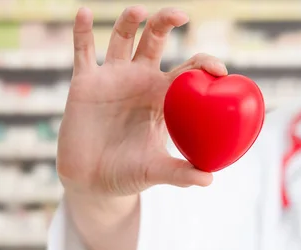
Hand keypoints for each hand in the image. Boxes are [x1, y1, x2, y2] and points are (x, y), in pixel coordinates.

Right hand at [57, 5, 227, 196]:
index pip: (187, 70)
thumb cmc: (127, 174)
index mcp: (162, 98)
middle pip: (155, 40)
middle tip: (181, 15)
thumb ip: (179, 173)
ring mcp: (112, 79)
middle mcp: (139, 81)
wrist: (91, 181)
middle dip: (166, 22)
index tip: (218, 70)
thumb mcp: (154, 171)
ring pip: (122, 38)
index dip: (203, 63)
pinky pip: (82, 51)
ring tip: (140, 11)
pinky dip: (81, 31)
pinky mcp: (84, 83)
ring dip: (130, 20)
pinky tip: (83, 13)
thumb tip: (209, 180)